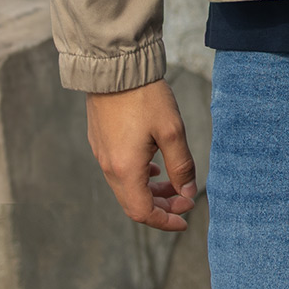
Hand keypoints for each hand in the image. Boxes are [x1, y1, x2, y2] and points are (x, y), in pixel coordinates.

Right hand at [86, 80, 197, 230]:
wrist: (114, 68)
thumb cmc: (145, 98)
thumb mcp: (172, 132)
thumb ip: (182, 166)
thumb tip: (188, 194)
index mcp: (125, 169)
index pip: (143, 212)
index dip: (166, 220)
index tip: (186, 219)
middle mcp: (109, 167)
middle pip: (134, 203)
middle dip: (161, 207)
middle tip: (185, 200)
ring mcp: (102, 154)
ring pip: (127, 188)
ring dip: (151, 192)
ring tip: (174, 183)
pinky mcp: (100, 142)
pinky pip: (119, 172)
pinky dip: (140, 177)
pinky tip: (155, 166)